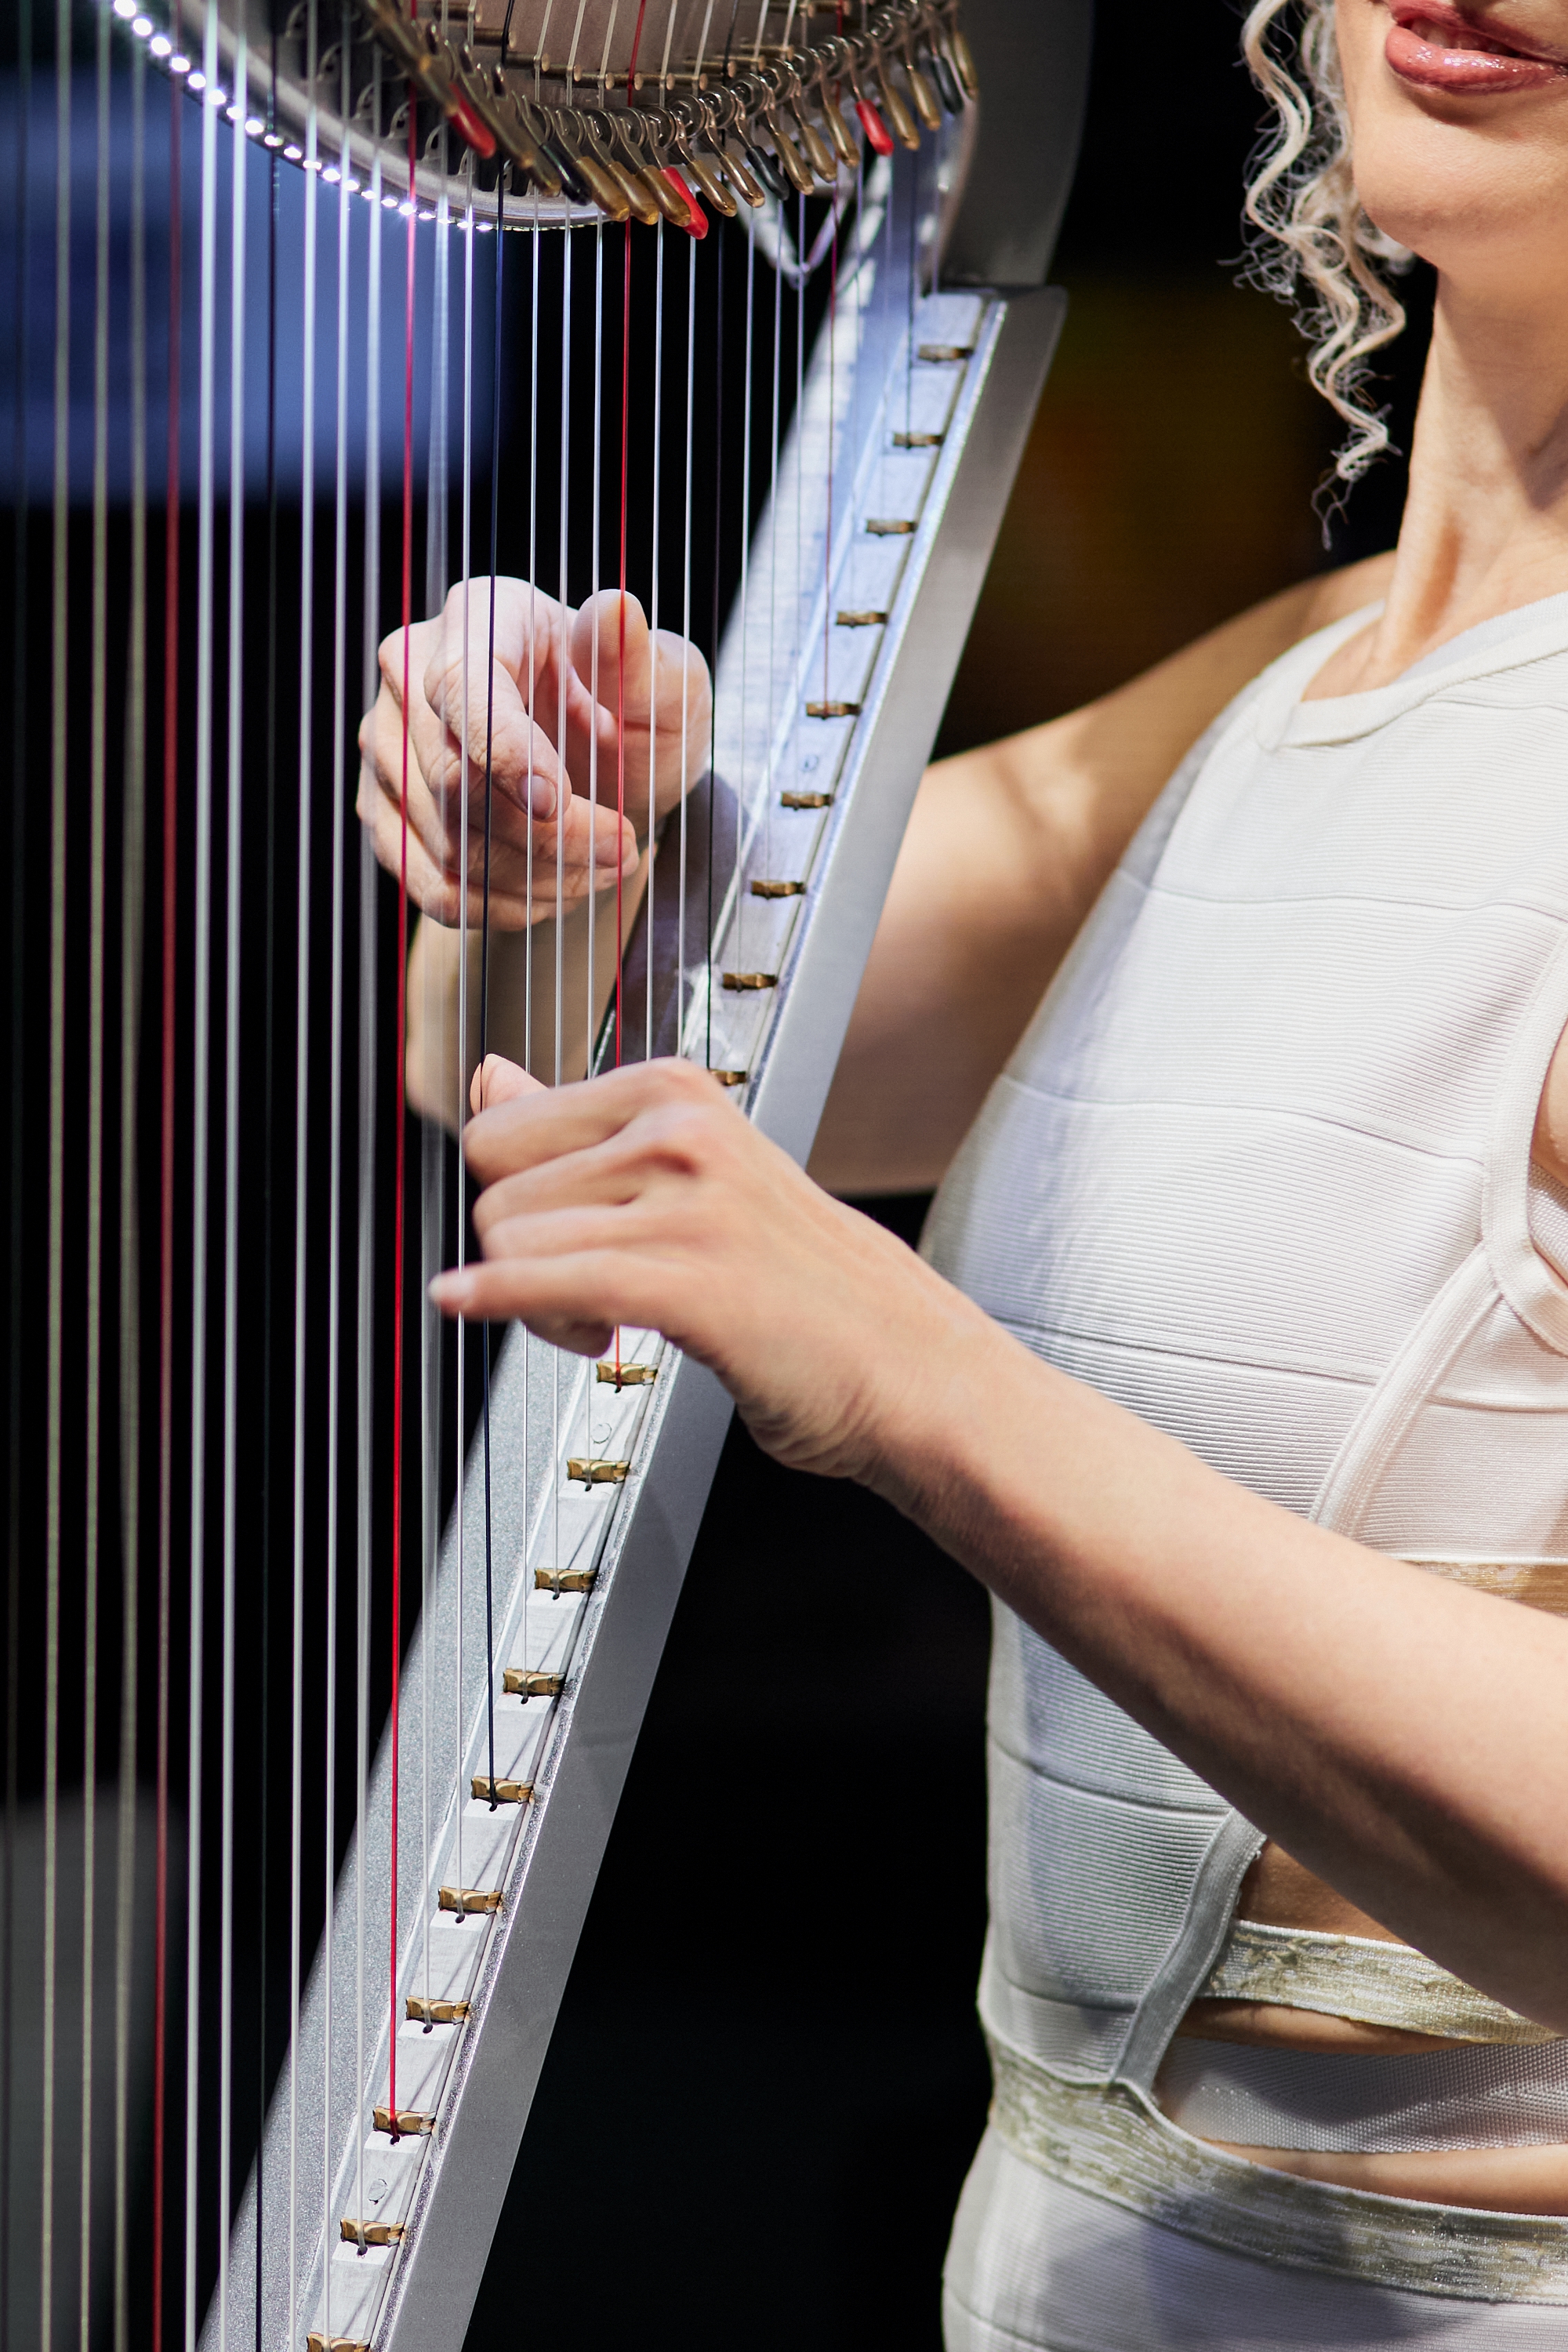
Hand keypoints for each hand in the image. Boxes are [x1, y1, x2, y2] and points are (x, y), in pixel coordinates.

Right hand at [357, 579, 710, 929]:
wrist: (609, 768)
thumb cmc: (636, 714)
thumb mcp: (669, 685)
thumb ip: (645, 662)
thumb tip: (616, 610)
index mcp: (483, 617)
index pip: (464, 687)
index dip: (504, 753)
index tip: (557, 803)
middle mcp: (413, 672)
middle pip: (458, 780)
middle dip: (550, 834)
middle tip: (621, 848)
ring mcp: (388, 744)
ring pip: (449, 842)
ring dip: (538, 877)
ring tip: (601, 866)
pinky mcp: (385, 811)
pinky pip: (434, 886)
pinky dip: (502, 907)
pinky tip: (553, 894)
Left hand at [429, 1055, 999, 1480]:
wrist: (909, 1364)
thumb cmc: (803, 1284)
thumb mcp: (690, 1175)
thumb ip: (579, 1125)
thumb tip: (489, 1073)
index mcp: (676, 1091)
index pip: (502, 1128)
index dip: (518, 1197)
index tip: (573, 1238)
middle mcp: (680, 1130)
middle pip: (495, 1187)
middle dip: (518, 1253)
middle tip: (587, 1294)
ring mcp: (690, 1203)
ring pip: (510, 1241)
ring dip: (536, 1304)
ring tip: (612, 1321)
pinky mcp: (693, 1282)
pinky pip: (545, 1281)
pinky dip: (493, 1300)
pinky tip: (466, 1304)